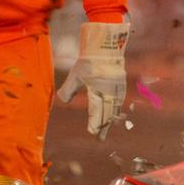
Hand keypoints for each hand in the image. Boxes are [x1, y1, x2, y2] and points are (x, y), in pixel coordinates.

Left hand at [57, 21, 129, 138]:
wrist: (106, 46)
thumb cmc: (89, 60)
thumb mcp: (76, 75)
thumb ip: (68, 89)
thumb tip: (63, 101)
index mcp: (100, 92)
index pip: (97, 113)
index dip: (95, 124)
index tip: (92, 133)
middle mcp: (111, 93)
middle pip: (107, 114)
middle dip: (103, 126)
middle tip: (100, 139)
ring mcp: (118, 89)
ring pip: (114, 109)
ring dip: (110, 119)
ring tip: (107, 127)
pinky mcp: (120, 85)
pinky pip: (119, 101)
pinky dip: (116, 109)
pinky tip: (116, 112)